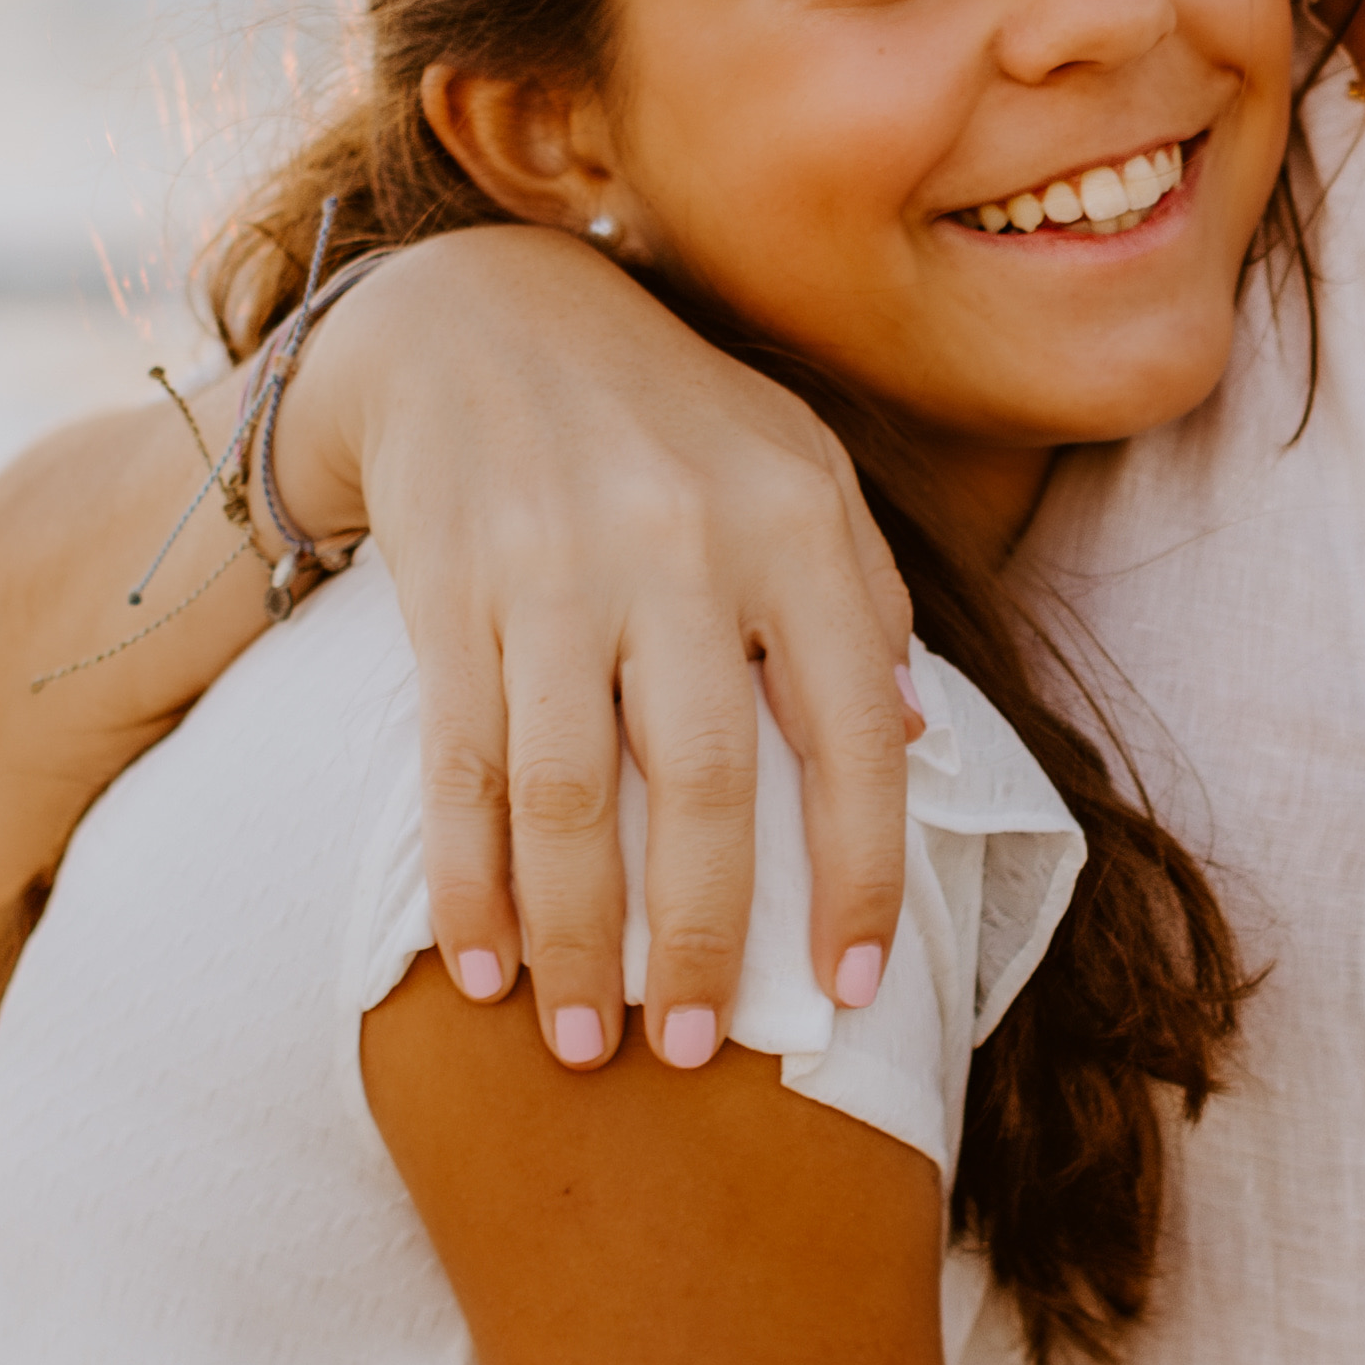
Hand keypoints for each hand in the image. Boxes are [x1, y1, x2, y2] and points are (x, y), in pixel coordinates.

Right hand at [307, 227, 919, 1065]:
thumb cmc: (666, 418)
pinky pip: (461, 766)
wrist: (474, 314)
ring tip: (585, 1046)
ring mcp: (557, 567)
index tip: (855, 992)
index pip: (855, 734)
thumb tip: (913, 741)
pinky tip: (482, 968)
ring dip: (579, 940)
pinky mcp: (450, 590)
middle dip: (708, 939)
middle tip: (700, 1050)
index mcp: (796, 523)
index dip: (860, 877)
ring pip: (571, 795)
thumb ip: (859, 596)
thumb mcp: (797, 468)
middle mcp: (683, 544)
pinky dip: (470, 881)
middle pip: (706, 785)